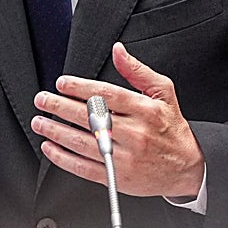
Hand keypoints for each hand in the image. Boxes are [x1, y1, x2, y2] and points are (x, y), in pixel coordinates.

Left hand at [31, 42, 205, 198]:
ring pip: (83, 143)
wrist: (188, 168)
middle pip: (89, 118)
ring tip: (39, 122)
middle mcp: (134, 134)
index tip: (61, 83)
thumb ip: (137, 71)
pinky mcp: (118, 178)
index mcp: (144, 111)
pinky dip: (63, 158)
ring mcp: (125, 158)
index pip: (106, 96)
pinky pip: (84, 168)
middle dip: (60, 107)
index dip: (80, 88)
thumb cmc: (171, 128)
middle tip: (42, 99)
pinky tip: (50, 147)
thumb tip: (118, 50)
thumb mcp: (163, 93)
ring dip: (56, 132)